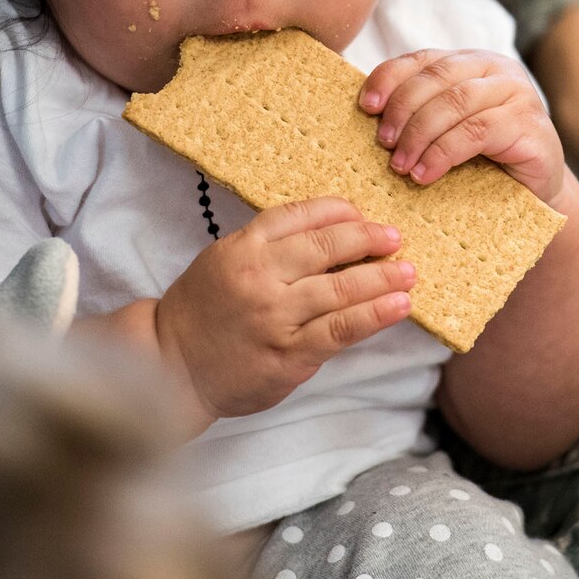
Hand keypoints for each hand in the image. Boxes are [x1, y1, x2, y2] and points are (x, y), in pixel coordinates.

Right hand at [154, 198, 416, 419]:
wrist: (171, 365)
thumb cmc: (203, 309)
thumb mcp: (225, 258)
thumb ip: (270, 244)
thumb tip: (334, 229)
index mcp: (243, 247)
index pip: (300, 216)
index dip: (339, 212)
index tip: (363, 214)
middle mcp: (260, 278)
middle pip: (326, 248)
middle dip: (368, 239)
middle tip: (394, 238)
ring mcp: (276, 318)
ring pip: (341, 290)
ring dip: (382, 277)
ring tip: (408, 272)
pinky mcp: (289, 355)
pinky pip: (341, 330)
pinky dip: (374, 315)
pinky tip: (398, 306)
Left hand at [359, 48, 565, 202]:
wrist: (536, 194)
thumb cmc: (485, 161)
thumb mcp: (448, 129)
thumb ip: (421, 113)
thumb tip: (368, 112)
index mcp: (471, 62)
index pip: (423, 59)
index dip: (389, 78)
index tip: (366, 107)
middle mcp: (496, 68)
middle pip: (437, 77)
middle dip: (403, 109)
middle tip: (383, 143)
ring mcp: (517, 93)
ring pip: (456, 102)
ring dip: (420, 134)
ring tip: (400, 165)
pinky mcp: (529, 124)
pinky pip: (477, 132)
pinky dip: (444, 153)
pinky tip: (425, 173)